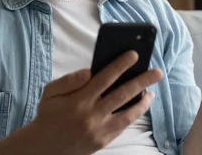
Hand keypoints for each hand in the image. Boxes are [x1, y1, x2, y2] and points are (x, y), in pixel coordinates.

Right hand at [28, 51, 162, 154]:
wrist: (44, 146)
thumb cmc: (48, 115)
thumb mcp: (50, 92)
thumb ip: (69, 80)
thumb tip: (90, 71)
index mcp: (79, 100)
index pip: (104, 78)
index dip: (120, 65)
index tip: (134, 55)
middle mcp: (91, 115)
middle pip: (122, 95)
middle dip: (142, 81)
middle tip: (157, 72)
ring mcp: (99, 130)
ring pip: (128, 114)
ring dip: (143, 102)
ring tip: (151, 92)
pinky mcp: (103, 141)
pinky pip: (122, 126)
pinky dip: (133, 115)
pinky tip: (139, 106)